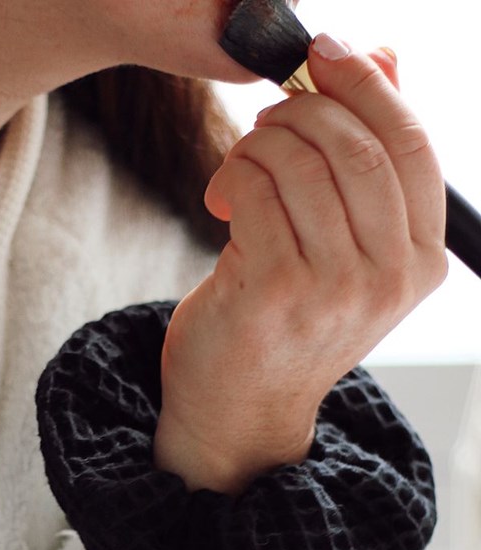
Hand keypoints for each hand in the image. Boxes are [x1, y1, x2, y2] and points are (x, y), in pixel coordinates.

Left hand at [154, 35, 446, 493]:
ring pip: (301, 162)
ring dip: (259, 144)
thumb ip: (367, 165)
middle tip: (269, 116)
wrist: (240, 406)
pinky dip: (232, 173)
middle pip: (357, 146)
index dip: (369, 85)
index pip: (411, 146)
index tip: (326, 53)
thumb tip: (387, 56)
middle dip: (304, 109)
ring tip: (241, 164)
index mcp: (418, 264)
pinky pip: (255, 188)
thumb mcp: (342, 251)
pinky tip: (220, 198)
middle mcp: (387, 278)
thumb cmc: (287, 326)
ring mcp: (333, 287)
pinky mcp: (273, 289)